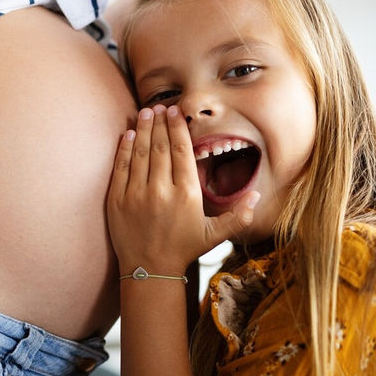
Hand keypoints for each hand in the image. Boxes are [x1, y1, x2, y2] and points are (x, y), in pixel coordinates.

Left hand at [106, 105, 258, 276]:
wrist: (149, 270)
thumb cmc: (183, 249)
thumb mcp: (214, 235)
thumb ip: (237, 215)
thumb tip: (258, 196)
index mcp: (186, 195)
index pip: (181, 151)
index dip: (178, 128)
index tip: (176, 112)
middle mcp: (161, 191)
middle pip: (160, 147)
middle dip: (160, 123)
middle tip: (160, 106)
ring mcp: (136, 194)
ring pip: (140, 153)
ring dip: (143, 129)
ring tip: (146, 112)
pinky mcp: (117, 200)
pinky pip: (121, 167)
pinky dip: (125, 148)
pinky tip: (129, 134)